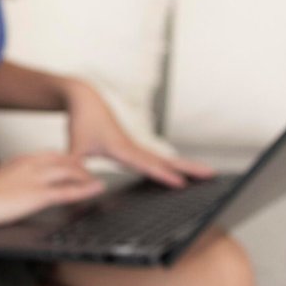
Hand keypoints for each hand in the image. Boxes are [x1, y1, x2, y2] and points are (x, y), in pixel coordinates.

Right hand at [0, 152, 106, 228]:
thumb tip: (14, 188)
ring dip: (87, 176)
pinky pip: (68, 191)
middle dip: (80, 166)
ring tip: (98, 182)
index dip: (66, 160)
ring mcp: (36, 179)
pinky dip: (86, 189)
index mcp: (21, 161)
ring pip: (71, 172)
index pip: (51, 155)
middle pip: (65, 160)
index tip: (75, 165)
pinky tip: (97, 190)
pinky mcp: (38, 195)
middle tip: (91, 173)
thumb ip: (10, 181)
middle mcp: (31, 165)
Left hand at [63, 79, 215, 187]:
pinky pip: (158, 158)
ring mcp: (137, 147)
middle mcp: (133, 147)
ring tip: (209, 174)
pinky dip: (173, 165)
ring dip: (187, 166)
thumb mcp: (74, 146)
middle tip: (212, 174)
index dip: (162, 174)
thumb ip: (74, 167)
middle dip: (188, 168)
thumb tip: (80, 186)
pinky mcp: (135, 147)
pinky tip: (183, 173)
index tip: (181, 183)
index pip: (145, 164)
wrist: (87, 99)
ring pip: (165, 158)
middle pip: (165, 160)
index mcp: (120, 148)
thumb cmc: (81, 122)